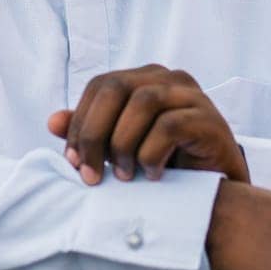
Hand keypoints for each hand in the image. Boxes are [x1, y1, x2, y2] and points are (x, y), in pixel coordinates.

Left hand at [47, 63, 250, 185]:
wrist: (218, 191)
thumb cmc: (167, 164)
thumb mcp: (122, 148)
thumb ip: (91, 131)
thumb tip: (52, 121)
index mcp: (145, 79)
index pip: (100, 85)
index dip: (80, 121)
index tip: (73, 161)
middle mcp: (169, 78)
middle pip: (116, 87)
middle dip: (95, 133)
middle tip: (92, 174)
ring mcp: (192, 95)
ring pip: (143, 102)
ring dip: (124, 144)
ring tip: (126, 176)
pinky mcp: (209, 119)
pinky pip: (170, 126)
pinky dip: (152, 153)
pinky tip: (152, 174)